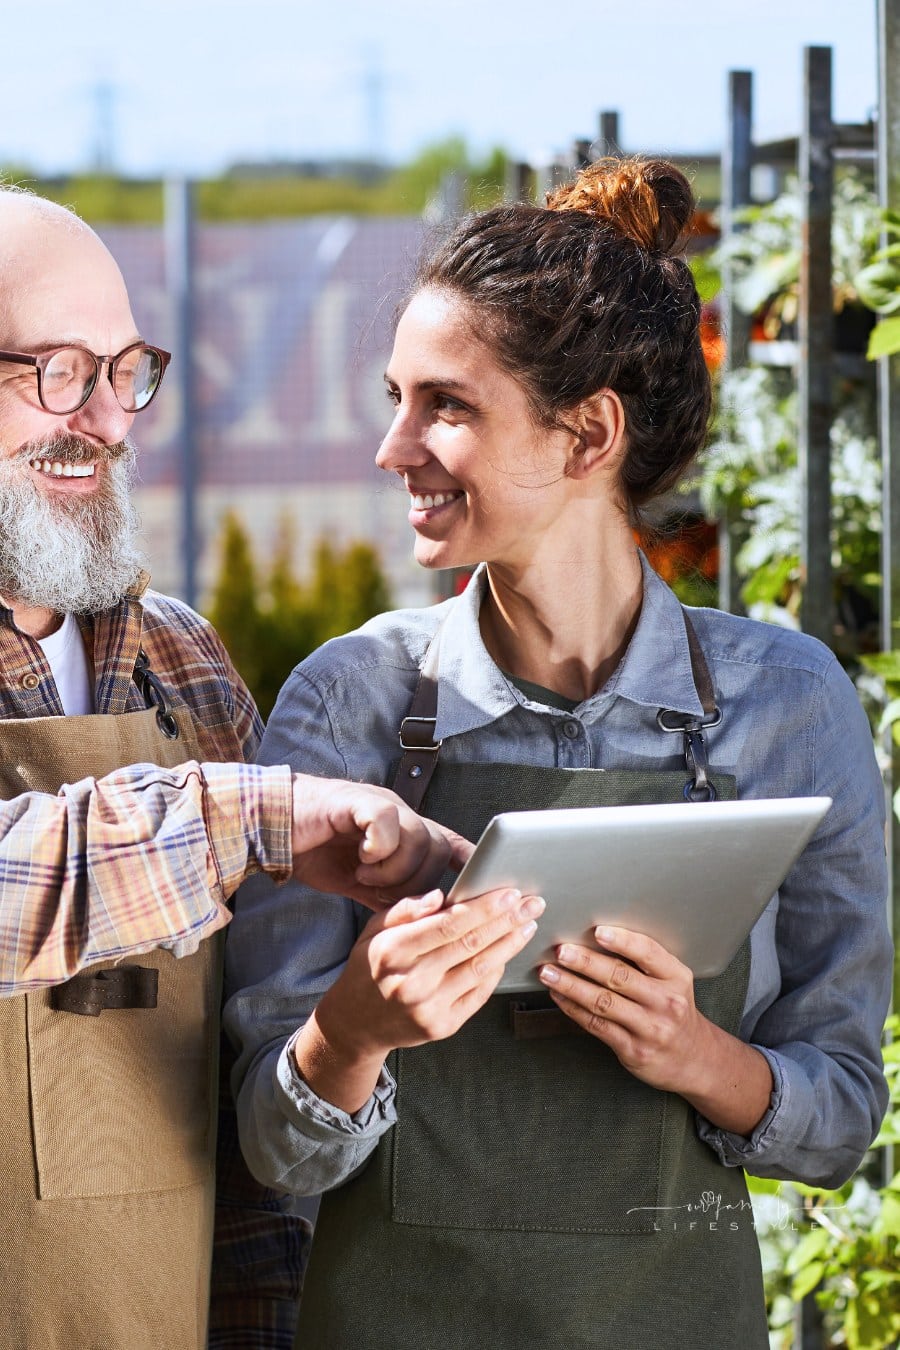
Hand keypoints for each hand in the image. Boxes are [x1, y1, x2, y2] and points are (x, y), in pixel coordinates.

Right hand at [289, 774, 471, 908]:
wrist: (271, 825)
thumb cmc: (314, 849)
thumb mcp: (358, 879)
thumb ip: (390, 894)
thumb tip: (419, 919)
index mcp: (403, 830)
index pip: (449, 842)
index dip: (468, 863)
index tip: (485, 886)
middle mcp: (399, 813)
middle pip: (438, 846)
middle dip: (418, 881)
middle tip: (385, 893)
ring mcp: (381, 803)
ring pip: (418, 838)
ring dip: (395, 870)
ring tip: (366, 879)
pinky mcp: (359, 800)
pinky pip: (387, 824)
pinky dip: (378, 851)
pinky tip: (360, 861)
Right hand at [297, 887, 544, 1112]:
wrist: (356, 1023)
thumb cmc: (370, 966)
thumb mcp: (375, 930)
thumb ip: (407, 910)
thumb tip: (441, 896)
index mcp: (394, 951)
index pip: (449, 924)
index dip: (484, 908)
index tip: (510, 893)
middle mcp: (412, 981)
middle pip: (471, 945)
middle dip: (507, 921)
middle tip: (532, 904)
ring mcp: (428, 1008)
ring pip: (480, 969)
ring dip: (509, 945)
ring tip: (527, 926)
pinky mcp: (442, 1027)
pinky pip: (479, 994)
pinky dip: (496, 971)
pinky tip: (507, 953)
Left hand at [537, 925, 773, 1134]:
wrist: (693, 1059)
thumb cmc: (674, 1011)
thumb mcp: (673, 982)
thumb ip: (644, 963)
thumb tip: (597, 936)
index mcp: (676, 978)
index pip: (648, 953)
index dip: (622, 940)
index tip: (597, 930)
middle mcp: (666, 1002)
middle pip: (620, 977)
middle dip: (586, 962)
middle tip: (561, 950)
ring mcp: (650, 1029)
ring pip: (604, 1002)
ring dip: (572, 985)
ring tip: (549, 973)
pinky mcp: (634, 1050)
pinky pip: (597, 1025)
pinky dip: (573, 1009)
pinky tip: (558, 996)